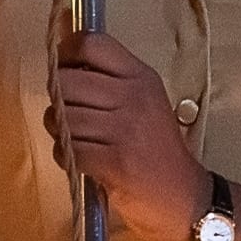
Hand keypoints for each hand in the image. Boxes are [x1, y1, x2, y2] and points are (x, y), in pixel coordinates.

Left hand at [43, 30, 209, 240]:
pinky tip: (77, 158)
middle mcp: (133, 97)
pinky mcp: (113, 161)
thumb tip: (63, 62)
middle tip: (64, 110)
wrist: (183, 196)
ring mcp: (124, 130)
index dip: (67, 51)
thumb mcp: (145, 101)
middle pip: (68, 80)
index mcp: (141, 77)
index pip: (93, 44)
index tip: (62, 67)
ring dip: (57, 128)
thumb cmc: (157, 147)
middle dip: (56, 96)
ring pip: (63, 116)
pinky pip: (68, 148)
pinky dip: (64, 154)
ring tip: (70, 136)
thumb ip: (111, 79)